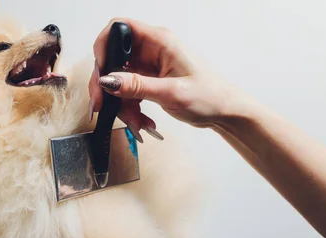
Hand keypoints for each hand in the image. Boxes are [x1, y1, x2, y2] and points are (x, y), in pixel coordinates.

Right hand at [89, 18, 242, 134]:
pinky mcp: (149, 79)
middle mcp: (152, 49)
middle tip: (103, 106)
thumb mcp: (170, 93)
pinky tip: (141, 121)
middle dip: (107, 85)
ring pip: (118, 79)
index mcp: (160, 41)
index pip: (120, 28)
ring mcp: (149, 65)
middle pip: (114, 58)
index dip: (104, 45)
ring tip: (136, 122)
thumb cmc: (209, 96)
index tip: (101, 71)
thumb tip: (107, 80)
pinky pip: (128, 91)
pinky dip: (129, 108)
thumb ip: (136, 86)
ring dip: (121, 103)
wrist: (224, 111)